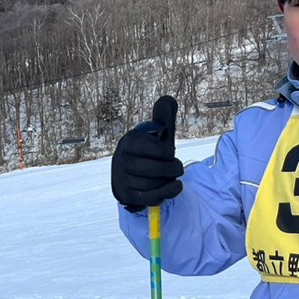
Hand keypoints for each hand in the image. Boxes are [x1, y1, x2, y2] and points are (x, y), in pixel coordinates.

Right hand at [111, 95, 183, 211]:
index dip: (169, 153)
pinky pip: (150, 198)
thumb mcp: (156, 133)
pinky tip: (173, 187)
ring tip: (170, 176)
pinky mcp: (127, 195)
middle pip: (156, 170)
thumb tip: (167, 99)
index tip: (168, 152)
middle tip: (177, 167)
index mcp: (130, 141)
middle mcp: (122, 159)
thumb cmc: (148, 151)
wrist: (129, 172)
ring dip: (168, 182)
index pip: (160, 150)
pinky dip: (165, 194)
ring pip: (154, 185)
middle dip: (172, 169)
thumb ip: (164, 117)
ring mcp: (122, 179)